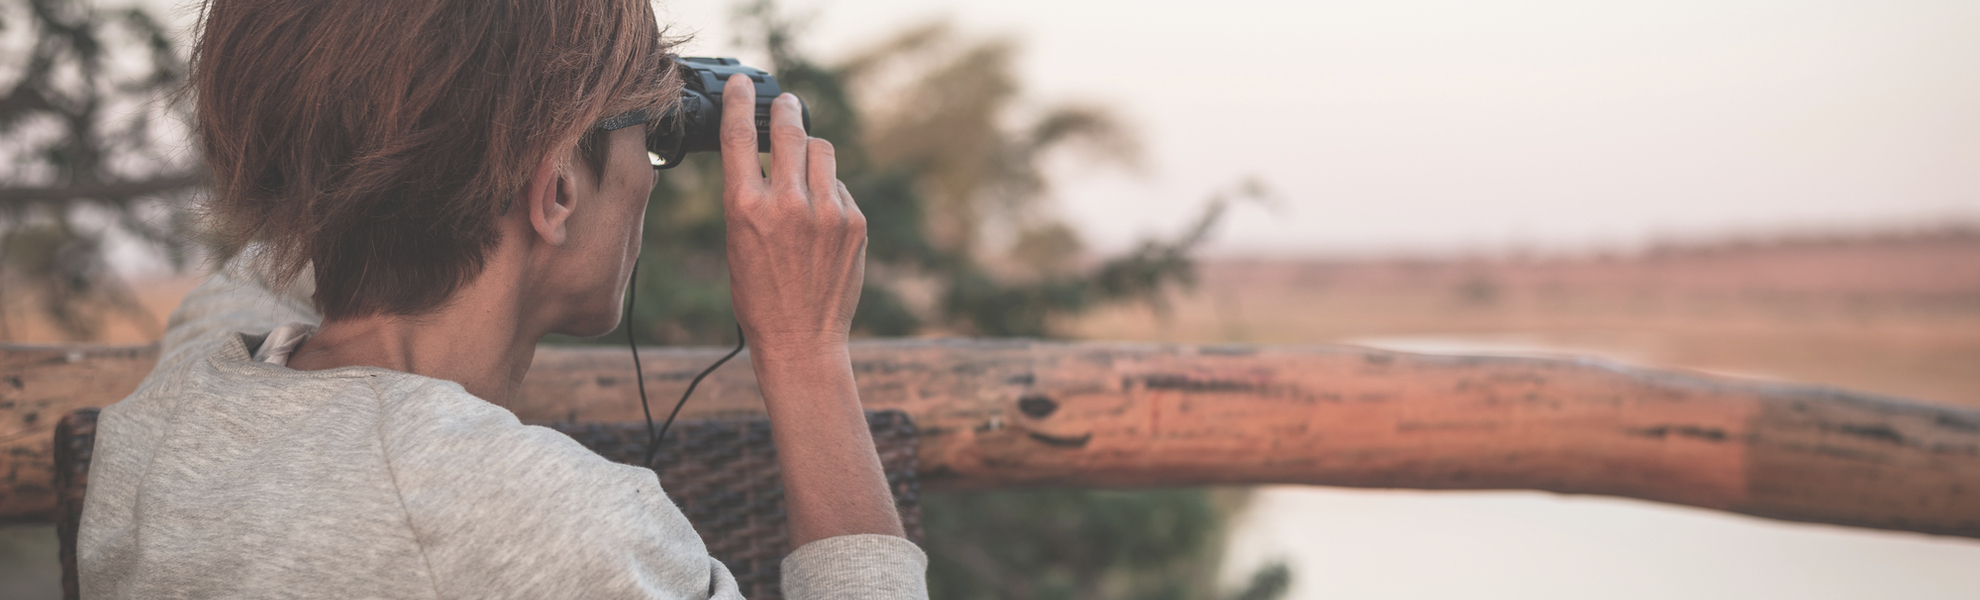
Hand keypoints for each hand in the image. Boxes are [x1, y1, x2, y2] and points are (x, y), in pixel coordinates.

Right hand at [719, 74, 865, 355]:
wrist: (802, 340)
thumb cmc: (760, 296)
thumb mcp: (738, 241)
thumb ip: (749, 195)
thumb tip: (763, 156)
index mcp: (745, 208)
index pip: (739, 137)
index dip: (739, 102)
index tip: (742, 85)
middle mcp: (788, 205)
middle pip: (789, 131)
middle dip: (785, 110)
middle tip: (785, 103)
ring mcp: (827, 213)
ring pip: (821, 151)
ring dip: (809, 151)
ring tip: (802, 166)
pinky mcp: (855, 223)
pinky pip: (840, 186)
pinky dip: (829, 190)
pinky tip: (820, 217)